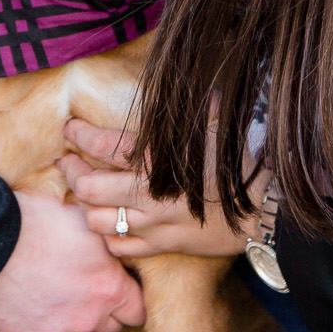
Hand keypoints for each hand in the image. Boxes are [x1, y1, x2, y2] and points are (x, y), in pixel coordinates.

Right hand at [0, 187, 146, 331]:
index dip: (130, 295)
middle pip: (111, 326)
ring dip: (74, 316)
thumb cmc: (35, 222)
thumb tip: (119, 238)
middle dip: (104, 309)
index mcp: (108, 289)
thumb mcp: (82, 220)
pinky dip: (43, 320)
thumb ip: (108, 241)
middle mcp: (88, 319)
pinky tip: (30, 294)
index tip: (118, 281)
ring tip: (53, 286)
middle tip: (85, 283)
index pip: (139, 310)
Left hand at [57, 117, 262, 259]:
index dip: (79, 135)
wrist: (265, 211)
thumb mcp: (216, 126)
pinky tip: (110, 226)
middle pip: (88, 187)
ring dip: (87, 208)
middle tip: (67, 163)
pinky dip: (109, 238)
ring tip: (85, 196)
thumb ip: (193, 105)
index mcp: (157, 158)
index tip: (70, 129)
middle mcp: (149, 192)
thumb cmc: (240, 163)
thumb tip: (193, 83)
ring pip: (97, 221)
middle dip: (72, 172)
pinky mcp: (163, 245)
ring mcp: (154, 223)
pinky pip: (120, 248)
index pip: (102, 144)